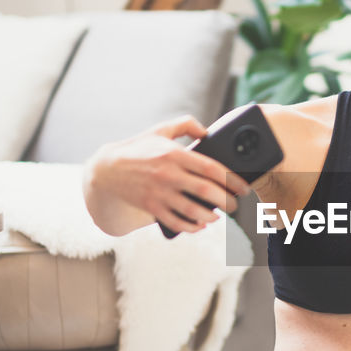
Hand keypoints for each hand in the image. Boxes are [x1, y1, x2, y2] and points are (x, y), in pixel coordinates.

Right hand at [84, 115, 249, 235]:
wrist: (107, 170)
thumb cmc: (138, 149)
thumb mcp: (160, 130)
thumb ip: (185, 124)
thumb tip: (207, 131)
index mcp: (174, 154)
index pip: (211, 168)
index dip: (231, 180)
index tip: (242, 188)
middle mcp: (168, 174)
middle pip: (206, 191)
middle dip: (226, 201)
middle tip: (234, 205)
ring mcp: (159, 193)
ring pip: (192, 210)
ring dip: (210, 216)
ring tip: (218, 216)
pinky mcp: (151, 207)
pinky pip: (176, 221)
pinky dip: (191, 226)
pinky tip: (200, 225)